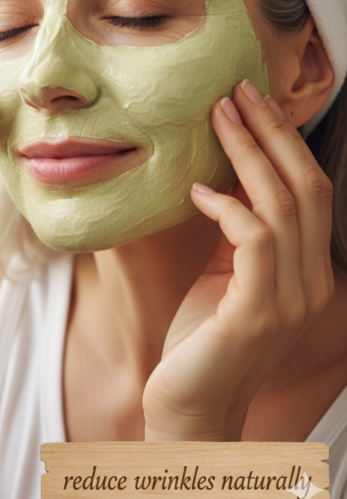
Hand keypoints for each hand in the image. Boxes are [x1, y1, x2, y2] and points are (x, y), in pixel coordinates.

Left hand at [142, 80, 333, 440]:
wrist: (188, 407)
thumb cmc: (200, 339)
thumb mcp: (224, 275)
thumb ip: (236, 234)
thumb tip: (222, 179)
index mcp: (306, 271)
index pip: (309, 191)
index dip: (284, 142)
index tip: (253, 102)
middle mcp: (310, 282)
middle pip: (303, 187)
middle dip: (272, 132)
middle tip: (239, 91)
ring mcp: (289, 299)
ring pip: (281, 204)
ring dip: (249, 153)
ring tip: (218, 116)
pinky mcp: (256, 312)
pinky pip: (252, 240)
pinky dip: (227, 207)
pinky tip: (198, 191)